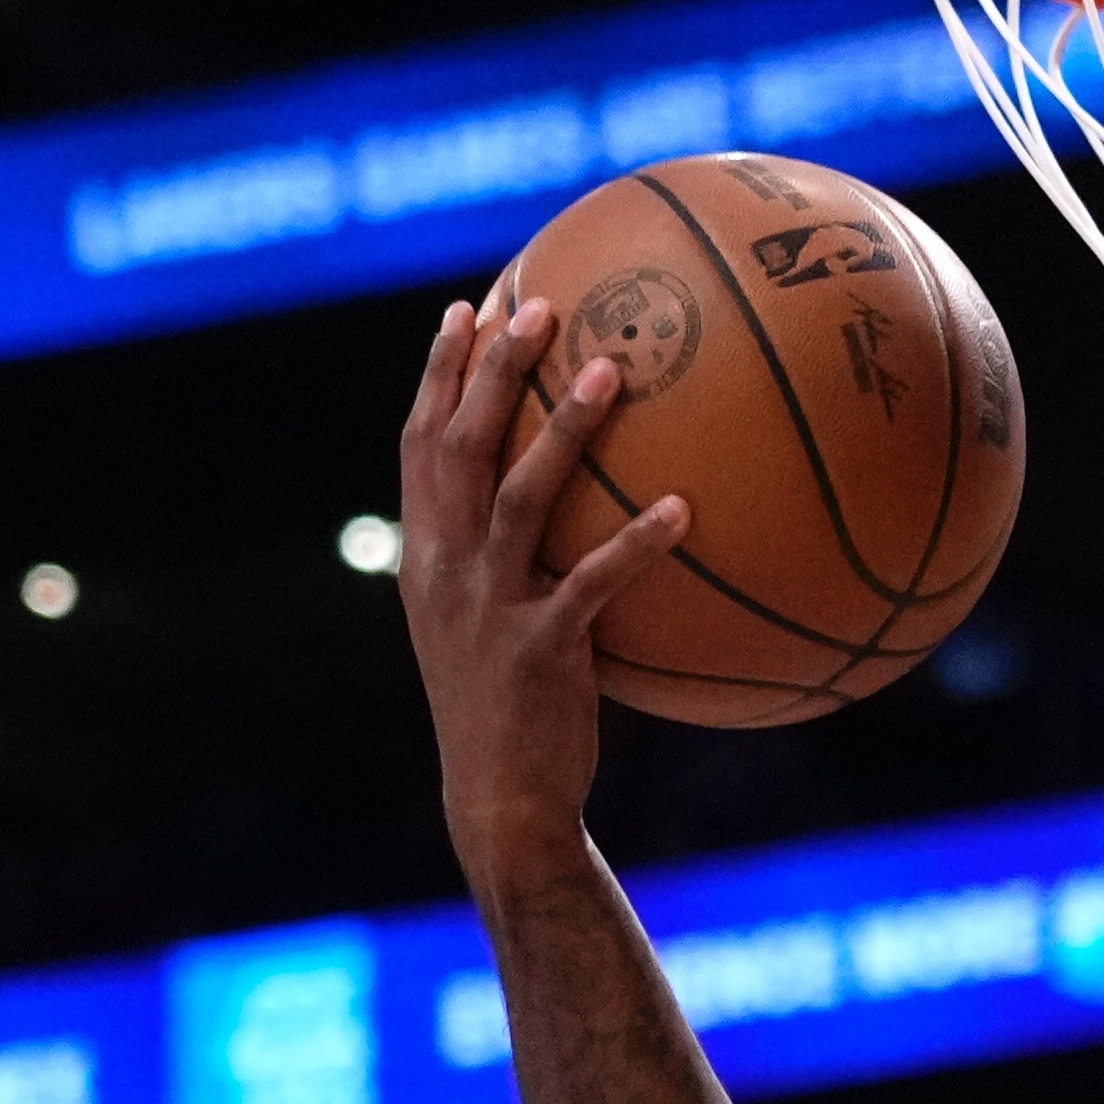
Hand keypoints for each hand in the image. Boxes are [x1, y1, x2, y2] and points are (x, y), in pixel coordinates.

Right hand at [397, 292, 685, 867]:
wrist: (498, 799)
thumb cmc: (505, 705)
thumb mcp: (482, 621)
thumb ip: (500, 558)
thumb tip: (559, 499)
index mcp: (425, 555)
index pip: (420, 444)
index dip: (439, 374)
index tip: (466, 309)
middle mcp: (444, 569)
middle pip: (463, 446)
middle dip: (495, 370)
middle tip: (541, 304)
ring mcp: (488, 606)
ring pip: (522, 497)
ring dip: (567, 430)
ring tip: (614, 371)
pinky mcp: (540, 649)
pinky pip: (593, 583)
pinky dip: (637, 543)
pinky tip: (684, 508)